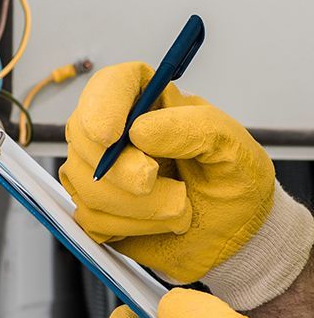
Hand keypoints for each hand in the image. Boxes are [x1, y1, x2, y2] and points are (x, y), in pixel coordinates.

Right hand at [61, 62, 311, 307]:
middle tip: (158, 183)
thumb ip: (194, 129)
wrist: (233, 232)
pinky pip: (90, 218)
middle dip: (120, 171)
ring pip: (85, 184)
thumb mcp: (232, 147)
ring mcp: (101, 172)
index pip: (109, 85)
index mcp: (150, 101)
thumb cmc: (234, 181)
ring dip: (136, 206)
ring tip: (179, 209)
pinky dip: (129, 226)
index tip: (111, 136)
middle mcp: (117, 131)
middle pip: (83, 138)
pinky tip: (160, 224)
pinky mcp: (98, 209)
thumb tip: (138, 131)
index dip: (101, 106)